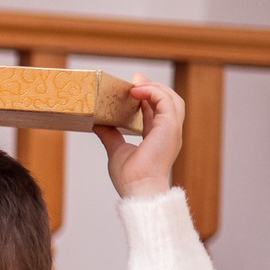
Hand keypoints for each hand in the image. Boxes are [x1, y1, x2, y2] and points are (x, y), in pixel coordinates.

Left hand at [94, 75, 182, 200]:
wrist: (138, 189)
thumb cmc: (130, 178)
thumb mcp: (117, 150)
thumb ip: (110, 136)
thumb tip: (97, 124)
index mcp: (160, 138)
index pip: (157, 112)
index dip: (148, 97)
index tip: (133, 87)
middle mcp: (169, 133)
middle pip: (168, 102)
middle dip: (153, 87)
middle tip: (135, 79)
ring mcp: (172, 130)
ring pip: (172, 99)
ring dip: (155, 87)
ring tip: (136, 83)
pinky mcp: (170, 127)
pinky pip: (165, 101)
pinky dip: (153, 92)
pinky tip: (136, 91)